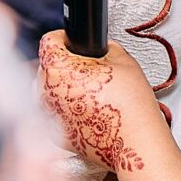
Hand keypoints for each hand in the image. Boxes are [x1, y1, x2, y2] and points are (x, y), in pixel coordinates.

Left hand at [38, 32, 162, 172]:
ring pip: (48, 91)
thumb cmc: (130, 105)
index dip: (64, 38)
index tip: (72, 43)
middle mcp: (45, 91)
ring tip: (90, 92)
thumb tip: (95, 48)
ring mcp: (48, 114)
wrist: (135, 142)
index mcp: (57, 67)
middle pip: (47, 66)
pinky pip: (55, 113)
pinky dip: (67, 110)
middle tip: (88, 71)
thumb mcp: (122, 59)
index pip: (49, 41)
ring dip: (63, 87)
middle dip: (65, 65)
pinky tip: (88, 110)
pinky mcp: (55, 134)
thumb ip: (101, 48)